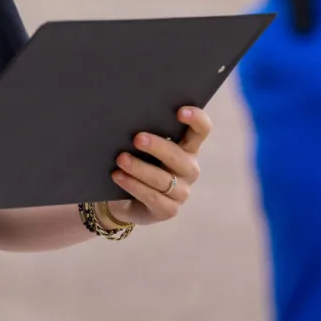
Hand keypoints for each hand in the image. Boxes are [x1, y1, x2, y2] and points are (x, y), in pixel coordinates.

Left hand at [101, 106, 212, 227]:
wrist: (126, 199)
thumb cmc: (138, 163)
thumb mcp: (143, 148)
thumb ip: (145, 133)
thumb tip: (129, 117)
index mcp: (188, 148)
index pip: (201, 130)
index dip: (196, 119)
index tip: (180, 111)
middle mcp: (189, 169)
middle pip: (179, 157)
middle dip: (158, 147)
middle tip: (137, 138)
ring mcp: (182, 192)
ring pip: (163, 179)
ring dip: (140, 168)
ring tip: (121, 159)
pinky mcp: (169, 210)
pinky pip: (152, 197)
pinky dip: (133, 185)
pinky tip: (118, 176)